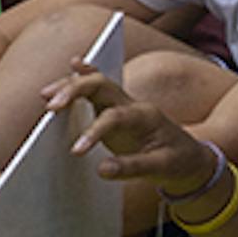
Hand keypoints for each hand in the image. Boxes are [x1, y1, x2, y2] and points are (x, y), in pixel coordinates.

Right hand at [46, 64, 218, 194]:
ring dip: (71, 85)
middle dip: (75, 91)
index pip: (114, 118)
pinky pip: (96, 90)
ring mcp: (122, 106)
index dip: (93, 132)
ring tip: (46, 95)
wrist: (191, 157)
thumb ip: (132, 168)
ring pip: (96, 84)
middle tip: (50, 106)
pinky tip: (71, 67)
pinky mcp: (114, 112)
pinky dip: (83, 79)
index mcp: (145, 118)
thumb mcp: (161, 168)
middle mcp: (132, 105)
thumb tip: (101, 169)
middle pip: (102, 86)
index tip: (76, 151)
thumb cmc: (177, 161)